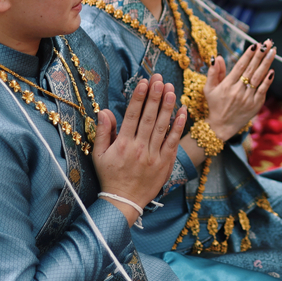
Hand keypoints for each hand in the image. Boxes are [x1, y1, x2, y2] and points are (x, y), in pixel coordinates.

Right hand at [91, 75, 186, 225]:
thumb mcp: (99, 154)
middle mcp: (139, 148)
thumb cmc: (110, 176)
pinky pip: (173, 142)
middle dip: (155, 96)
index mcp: (123, 144)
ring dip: (167, 107)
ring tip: (171, 89)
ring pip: (162, 127)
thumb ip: (103, 132)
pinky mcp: (165, 163)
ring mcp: (154, 156)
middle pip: (149, 118)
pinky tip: (182, 111)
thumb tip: (105, 111)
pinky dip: (178, 126)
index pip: (132, 116)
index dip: (139, 98)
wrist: (124, 201)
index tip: (144, 82)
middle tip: (160, 79)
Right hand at [204, 41, 274, 139]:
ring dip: (266, 63)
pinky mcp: (255, 105)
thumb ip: (213, 72)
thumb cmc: (215, 105)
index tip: (254, 44)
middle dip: (260, 54)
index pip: (239, 66)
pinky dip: (267, 81)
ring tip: (273, 51)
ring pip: (258, 78)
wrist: (222, 127)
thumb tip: (219, 57)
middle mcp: (238, 90)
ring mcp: (247, 98)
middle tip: (268, 43)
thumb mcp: (209, 89)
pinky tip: (272, 70)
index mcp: (227, 85)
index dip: (248, 55)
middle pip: (251, 69)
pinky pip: (263, 90)